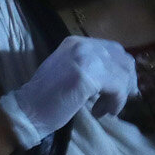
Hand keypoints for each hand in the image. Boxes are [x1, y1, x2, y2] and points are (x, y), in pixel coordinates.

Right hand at [0, 35, 138, 147]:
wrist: (27, 110)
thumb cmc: (46, 97)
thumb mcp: (69, 72)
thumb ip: (90, 67)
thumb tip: (119, 76)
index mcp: (75, 42)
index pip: (113, 49)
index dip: (122, 69)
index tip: (122, 89)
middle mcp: (82, 44)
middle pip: (122, 59)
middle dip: (127, 80)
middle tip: (120, 100)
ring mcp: (86, 58)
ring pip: (122, 74)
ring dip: (120, 95)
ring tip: (107, 109)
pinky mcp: (89, 76)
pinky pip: (118, 87)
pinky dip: (117, 102)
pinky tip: (106, 112)